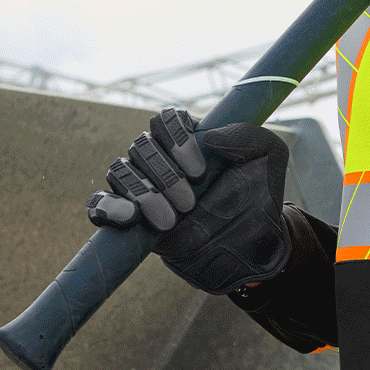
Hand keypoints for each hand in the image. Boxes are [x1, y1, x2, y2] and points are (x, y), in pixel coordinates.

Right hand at [88, 110, 291, 296]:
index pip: (165, 119)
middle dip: (165, 175)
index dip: (176, 139)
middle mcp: (161, 158)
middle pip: (141, 146)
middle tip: (190, 203)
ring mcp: (143, 187)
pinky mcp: (130, 218)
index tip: (199, 169)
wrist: (249, 249)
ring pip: (119, 170)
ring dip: (143, 193)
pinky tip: (129, 217)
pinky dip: (107, 207)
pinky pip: (99, 204)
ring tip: (170, 220)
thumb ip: (250, 137)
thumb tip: (210, 136)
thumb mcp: (269, 161)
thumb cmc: (258, 199)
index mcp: (189, 139)